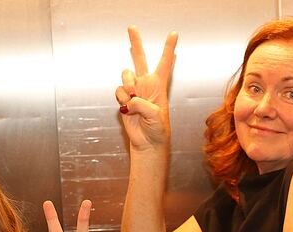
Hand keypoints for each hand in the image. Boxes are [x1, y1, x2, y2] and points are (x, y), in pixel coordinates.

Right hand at [116, 26, 177, 150]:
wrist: (148, 142)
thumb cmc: (157, 130)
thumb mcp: (155, 115)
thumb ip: (142, 104)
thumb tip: (129, 100)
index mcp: (159, 86)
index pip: (165, 63)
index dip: (169, 48)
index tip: (174, 34)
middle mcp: (146, 85)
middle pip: (140, 59)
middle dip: (136, 43)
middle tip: (132, 27)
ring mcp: (134, 91)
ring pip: (126, 75)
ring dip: (127, 84)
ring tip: (132, 97)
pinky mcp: (124, 99)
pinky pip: (119, 91)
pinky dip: (121, 97)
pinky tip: (126, 107)